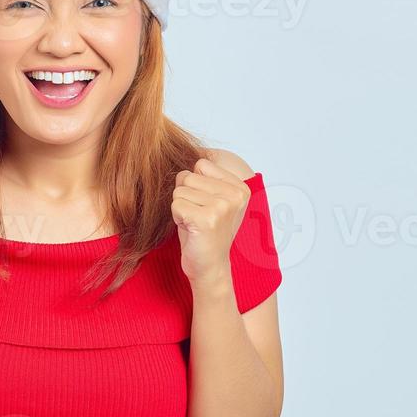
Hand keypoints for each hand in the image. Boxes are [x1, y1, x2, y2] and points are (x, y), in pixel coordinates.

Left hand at [171, 156, 248, 287]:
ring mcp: (223, 207)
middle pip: (187, 176)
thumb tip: (187, 150)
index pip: (201, 164)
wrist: (209, 266)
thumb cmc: (204, 232)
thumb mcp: (210, 199)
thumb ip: (203, 177)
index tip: (204, 205)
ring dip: (181, 208)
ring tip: (194, 224)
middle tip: (197, 217)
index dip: (194, 184)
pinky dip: (177, 218)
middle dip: (185, 197)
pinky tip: (191, 230)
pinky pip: (176, 205)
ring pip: (179, 191)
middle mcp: (235, 195)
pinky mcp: (207, 219)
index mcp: (240, 187)